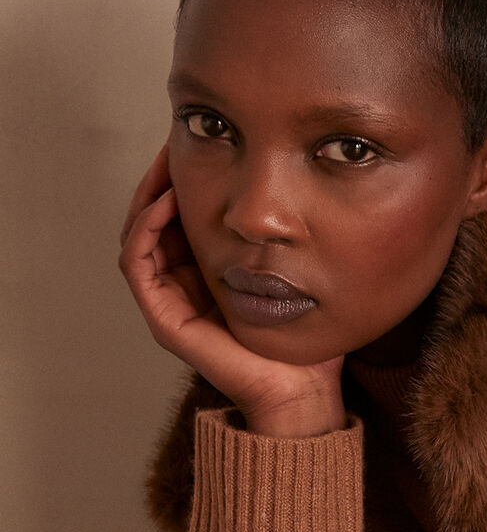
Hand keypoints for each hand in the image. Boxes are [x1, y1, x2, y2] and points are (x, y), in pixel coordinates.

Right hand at [118, 144, 346, 434]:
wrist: (302, 388)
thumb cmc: (305, 338)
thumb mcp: (294, 270)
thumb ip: (282, 237)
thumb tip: (290, 188)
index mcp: (205, 275)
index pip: (178, 216)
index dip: (180, 178)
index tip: (197, 143)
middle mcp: (182, 286)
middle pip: (152, 219)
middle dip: (160, 178)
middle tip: (175, 143)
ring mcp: (169, 303)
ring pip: (138, 235)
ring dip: (148, 196)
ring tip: (169, 165)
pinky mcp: (165, 319)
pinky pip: (137, 263)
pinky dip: (146, 228)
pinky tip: (169, 201)